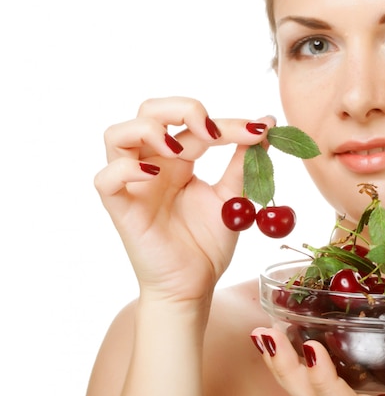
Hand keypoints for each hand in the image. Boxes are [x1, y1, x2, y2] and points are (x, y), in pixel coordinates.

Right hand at [94, 96, 273, 304]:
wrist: (194, 287)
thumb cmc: (207, 244)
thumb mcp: (233, 197)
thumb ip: (244, 162)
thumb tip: (268, 122)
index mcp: (178, 160)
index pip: (194, 124)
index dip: (227, 123)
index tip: (259, 130)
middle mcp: (153, 165)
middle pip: (148, 111)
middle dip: (180, 109)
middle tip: (212, 131)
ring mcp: (133, 185)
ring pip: (116, 135)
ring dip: (148, 130)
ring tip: (180, 150)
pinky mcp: (121, 209)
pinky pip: (105, 180)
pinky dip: (125, 169)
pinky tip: (155, 174)